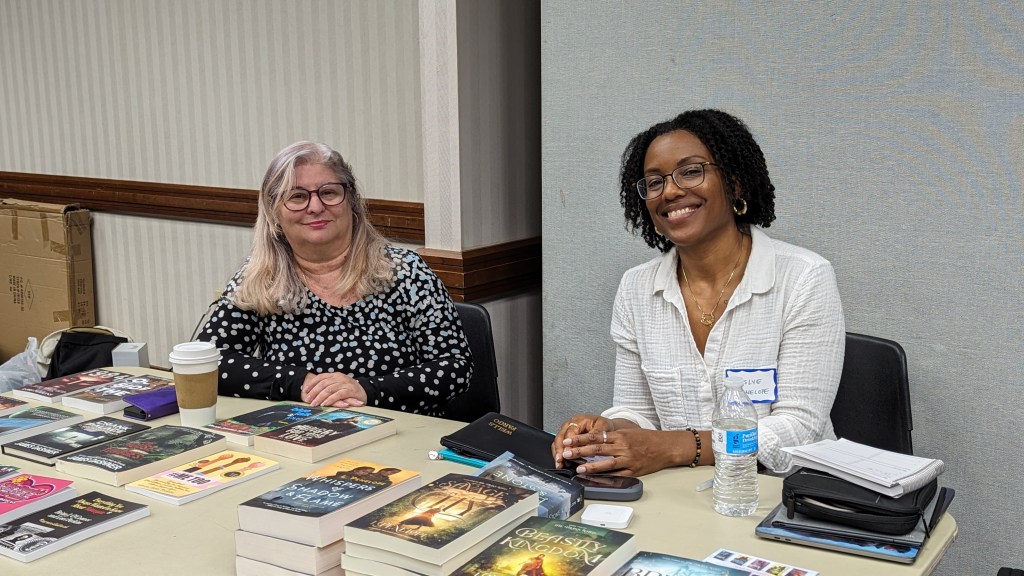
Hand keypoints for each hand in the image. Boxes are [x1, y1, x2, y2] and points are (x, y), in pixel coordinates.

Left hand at [301, 372, 366, 407]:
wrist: (366, 393)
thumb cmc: (350, 391)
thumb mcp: (338, 386)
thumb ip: (329, 386)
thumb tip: (314, 392)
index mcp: (335, 375)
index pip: (321, 377)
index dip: (312, 383)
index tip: (305, 390)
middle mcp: (340, 377)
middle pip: (324, 383)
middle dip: (314, 392)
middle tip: (308, 399)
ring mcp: (345, 383)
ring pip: (329, 389)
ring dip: (320, 397)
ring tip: (314, 404)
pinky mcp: (350, 390)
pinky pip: (338, 394)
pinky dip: (330, 399)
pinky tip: (325, 404)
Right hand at [550, 414, 614, 468]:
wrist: (606, 428)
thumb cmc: (604, 427)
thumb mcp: (603, 428)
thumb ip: (594, 436)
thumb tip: (586, 446)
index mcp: (578, 421)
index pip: (569, 432)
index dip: (568, 444)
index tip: (567, 453)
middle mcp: (569, 426)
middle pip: (560, 437)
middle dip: (559, 450)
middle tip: (560, 461)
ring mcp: (567, 433)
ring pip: (557, 443)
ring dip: (557, 454)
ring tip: (559, 465)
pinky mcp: (567, 440)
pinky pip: (560, 448)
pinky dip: (560, 456)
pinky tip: (562, 464)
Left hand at [564, 427, 697, 476]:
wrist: (665, 447)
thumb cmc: (646, 439)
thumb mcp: (628, 432)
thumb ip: (612, 437)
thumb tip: (593, 440)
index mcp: (619, 436)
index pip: (595, 437)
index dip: (580, 439)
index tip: (568, 440)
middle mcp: (622, 447)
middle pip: (597, 450)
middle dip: (580, 452)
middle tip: (567, 453)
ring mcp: (627, 460)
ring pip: (605, 464)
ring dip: (590, 467)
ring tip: (578, 469)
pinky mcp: (632, 471)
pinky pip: (617, 474)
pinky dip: (605, 477)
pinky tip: (596, 479)